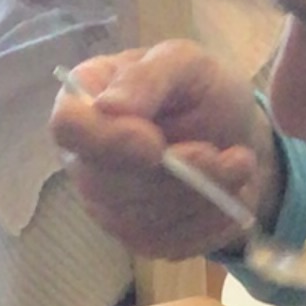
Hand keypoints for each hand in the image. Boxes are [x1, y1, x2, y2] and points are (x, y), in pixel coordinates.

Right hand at [54, 43, 285, 258]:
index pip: (68, 128)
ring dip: (202, 193)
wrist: (235, 138)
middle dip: (174, 172)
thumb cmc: (201, 92)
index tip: (155, 143)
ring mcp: (108, 208)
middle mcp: (84, 161)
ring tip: (238, 162)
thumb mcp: (186, 64)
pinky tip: (230, 191)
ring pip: (145, 217)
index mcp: (83, 102)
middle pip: (107, 183)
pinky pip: (171, 240)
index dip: (107, 140)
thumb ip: (149, 77)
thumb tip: (109, 106)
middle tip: (220, 153)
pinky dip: (212, 218)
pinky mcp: (141, 241)